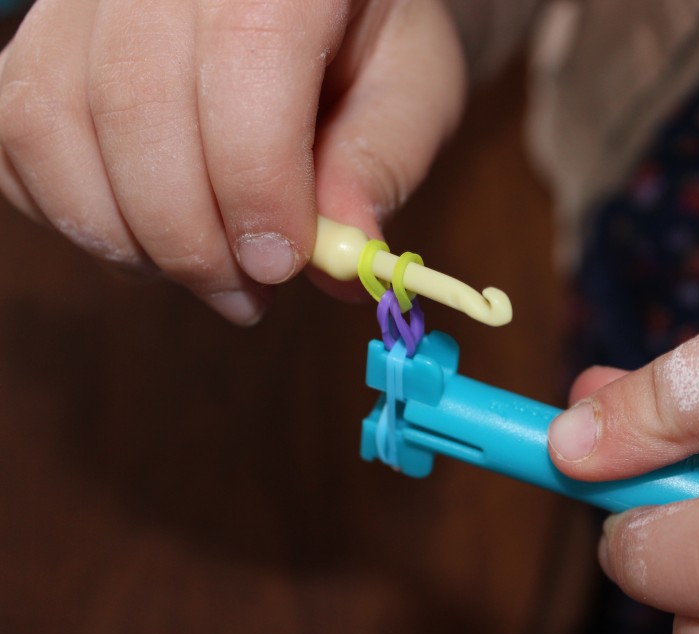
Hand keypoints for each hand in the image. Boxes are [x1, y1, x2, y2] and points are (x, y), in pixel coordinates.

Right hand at [0, 0, 465, 322]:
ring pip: (52, 124)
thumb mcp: (415, 82)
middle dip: (190, 237)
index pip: (245, 60)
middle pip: (136, 105)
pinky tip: (140, 232)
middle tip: (246, 294)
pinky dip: (67, 207)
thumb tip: (337, 267)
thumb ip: (382, 163)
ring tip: (201, 269)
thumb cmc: (370, 30)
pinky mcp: (43, 33)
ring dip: (123, 234)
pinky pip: (15, 132)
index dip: (255, 185)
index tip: (279, 267)